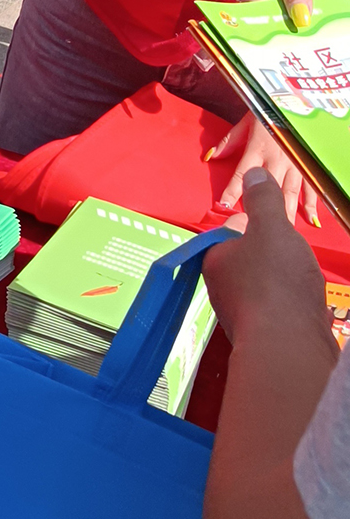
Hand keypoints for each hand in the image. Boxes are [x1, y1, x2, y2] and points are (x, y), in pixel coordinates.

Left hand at [203, 168, 332, 350]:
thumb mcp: (272, 227)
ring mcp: (241, 314)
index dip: (253, 224)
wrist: (288, 346)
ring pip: (263, 286)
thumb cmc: (275, 280)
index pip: (230, 232)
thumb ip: (264, 200)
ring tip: (300, 278)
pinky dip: (289, 304)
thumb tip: (254, 173)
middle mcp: (220, 288)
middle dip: (270, 255)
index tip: (271, 225)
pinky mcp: (263, 336)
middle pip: (247, 261)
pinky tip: (304, 304)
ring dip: (282, 281)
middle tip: (291, 253)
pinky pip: (276, 310)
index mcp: (214, 259)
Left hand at [209, 112, 320, 228]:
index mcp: (257, 149)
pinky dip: (311, 205)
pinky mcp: (307, 166)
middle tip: (254, 230)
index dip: (233, 190)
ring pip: (289, 194)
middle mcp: (275, 160)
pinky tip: (309, 220)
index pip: (242, 174)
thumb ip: (229, 142)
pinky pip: (310, 188)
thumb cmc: (266, 112)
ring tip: (280, 232)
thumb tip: (210, 156)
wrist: (293, 101)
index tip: (224, 206)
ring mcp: (294, 164)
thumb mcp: (245, 123)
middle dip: (261, 210)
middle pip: (267, 190)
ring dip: (284, 214)